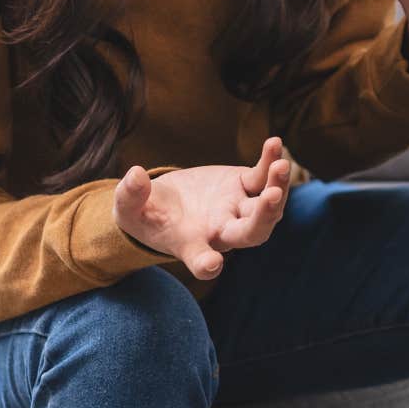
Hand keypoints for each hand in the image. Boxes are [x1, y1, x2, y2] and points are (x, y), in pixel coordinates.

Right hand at [112, 137, 292, 279]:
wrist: (162, 203)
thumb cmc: (144, 213)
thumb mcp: (129, 209)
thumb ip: (130, 197)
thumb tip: (135, 176)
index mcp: (192, 244)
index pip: (201, 260)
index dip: (206, 263)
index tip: (210, 264)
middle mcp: (222, 231)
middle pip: (251, 233)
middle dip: (264, 217)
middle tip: (271, 197)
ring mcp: (237, 208)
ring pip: (267, 206)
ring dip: (277, 187)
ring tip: (280, 166)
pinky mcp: (243, 185)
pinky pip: (262, 177)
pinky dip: (269, 162)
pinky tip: (274, 143)